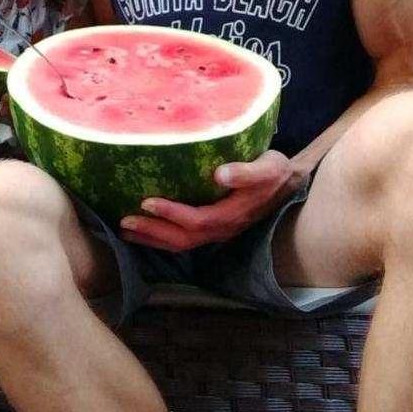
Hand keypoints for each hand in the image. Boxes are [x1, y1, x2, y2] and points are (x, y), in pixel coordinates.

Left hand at [120, 150, 303, 251]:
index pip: (197, 220)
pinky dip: (161, 238)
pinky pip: (184, 239)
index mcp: (232, 215)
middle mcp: (222, 229)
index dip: (171, 214)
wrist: (289, 183)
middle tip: (124, 222)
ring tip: (125, 231)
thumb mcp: (267, 167)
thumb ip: (246, 172)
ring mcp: (218, 231)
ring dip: (152, 239)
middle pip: (182, 239)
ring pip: (180, 244)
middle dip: (152, 232)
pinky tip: (144, 231)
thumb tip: (220, 174)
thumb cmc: (274, 171)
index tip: (146, 202)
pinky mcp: (213, 228)